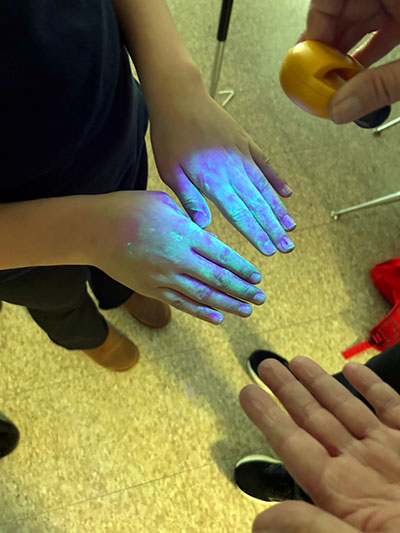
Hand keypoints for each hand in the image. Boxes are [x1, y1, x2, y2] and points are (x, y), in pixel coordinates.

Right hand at [89, 190, 265, 323]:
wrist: (93, 230)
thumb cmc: (128, 208)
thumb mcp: (163, 203)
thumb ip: (189, 220)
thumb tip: (206, 234)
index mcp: (184, 235)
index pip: (221, 255)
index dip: (241, 268)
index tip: (257, 277)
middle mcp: (177, 259)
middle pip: (217, 279)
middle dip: (242, 290)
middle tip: (260, 298)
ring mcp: (163, 277)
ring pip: (202, 295)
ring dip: (227, 305)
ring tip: (246, 311)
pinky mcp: (151, 289)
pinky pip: (180, 303)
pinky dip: (200, 311)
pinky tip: (216, 318)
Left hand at [149, 86, 295, 255]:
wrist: (178, 96)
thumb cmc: (169, 135)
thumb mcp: (171, 171)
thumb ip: (189, 199)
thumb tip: (203, 226)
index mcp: (214, 180)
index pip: (240, 214)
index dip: (256, 233)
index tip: (269, 250)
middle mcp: (233, 169)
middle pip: (258, 204)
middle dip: (274, 228)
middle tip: (288, 246)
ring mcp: (242, 154)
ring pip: (265, 187)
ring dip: (279, 209)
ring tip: (291, 226)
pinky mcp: (244, 141)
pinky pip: (265, 163)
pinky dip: (276, 179)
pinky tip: (287, 193)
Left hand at [240, 357, 399, 531]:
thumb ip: (310, 528)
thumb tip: (259, 522)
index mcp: (340, 493)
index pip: (291, 443)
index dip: (267, 415)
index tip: (246, 392)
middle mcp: (359, 467)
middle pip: (312, 418)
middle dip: (288, 390)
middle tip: (265, 364)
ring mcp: (387, 453)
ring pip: (346, 407)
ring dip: (321, 383)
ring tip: (296, 362)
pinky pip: (390, 408)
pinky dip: (372, 388)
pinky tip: (353, 369)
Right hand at [302, 0, 399, 122]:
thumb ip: (380, 85)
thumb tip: (342, 108)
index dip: (313, 27)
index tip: (306, 59)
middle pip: (340, 9)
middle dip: (327, 47)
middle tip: (319, 78)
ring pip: (358, 19)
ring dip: (345, 53)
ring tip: (338, 82)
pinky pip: (379, 25)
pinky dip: (367, 50)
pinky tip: (359, 73)